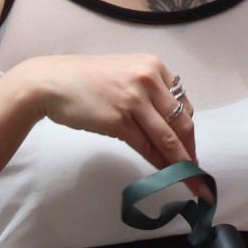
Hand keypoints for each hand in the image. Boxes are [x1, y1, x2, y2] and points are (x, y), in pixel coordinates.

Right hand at [11, 51, 197, 168]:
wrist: (51, 82)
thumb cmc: (84, 79)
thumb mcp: (124, 74)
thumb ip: (147, 91)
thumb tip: (166, 124)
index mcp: (153, 66)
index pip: (182, 104)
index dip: (189, 131)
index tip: (191, 149)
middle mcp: (149, 79)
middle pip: (182, 122)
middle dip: (191, 150)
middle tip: (197, 172)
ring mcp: (134, 100)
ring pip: (168, 138)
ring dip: (183, 164)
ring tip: (192, 182)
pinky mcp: (119, 120)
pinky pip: (147, 147)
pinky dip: (159, 164)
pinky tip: (165, 175)